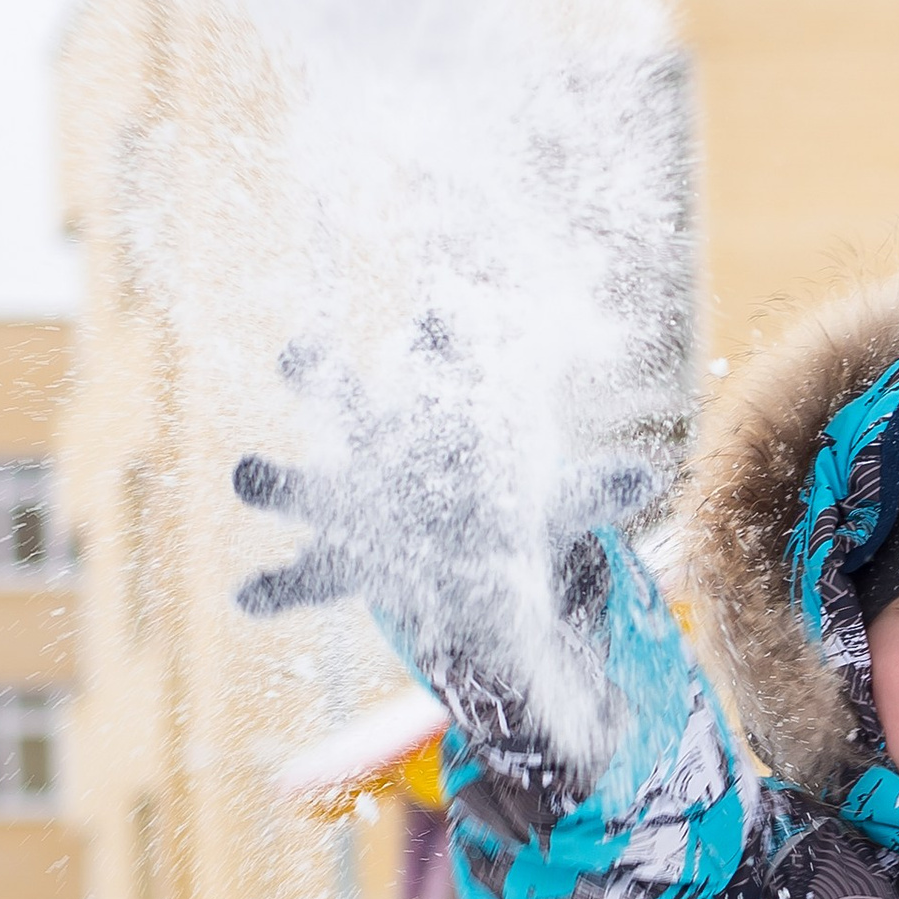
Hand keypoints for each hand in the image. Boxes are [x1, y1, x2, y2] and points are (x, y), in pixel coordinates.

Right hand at [232, 335, 658, 780]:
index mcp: (429, 416)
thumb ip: (594, 491)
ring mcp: (340, 505)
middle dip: (313, 370)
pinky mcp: (333, 568)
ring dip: (268, 478)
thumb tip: (650, 479)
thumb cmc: (501, 510)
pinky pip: (293, 577)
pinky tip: (253, 596)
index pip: (430, 355)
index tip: (445, 302)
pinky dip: (271, 588)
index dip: (440, 327)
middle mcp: (370, 447)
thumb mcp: (553, 504)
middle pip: (333, 392)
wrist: (455, 561)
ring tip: (248, 473)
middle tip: (301, 354)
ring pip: (290, 482)